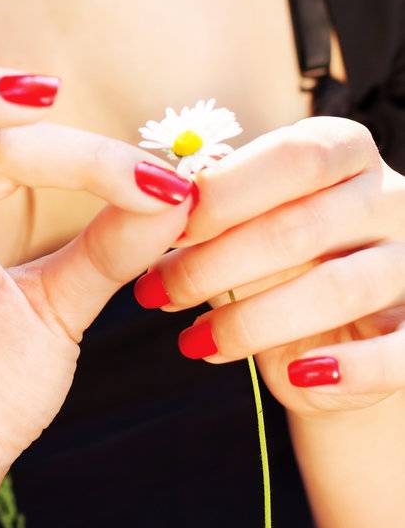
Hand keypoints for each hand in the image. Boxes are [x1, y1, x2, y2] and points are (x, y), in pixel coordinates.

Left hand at [133, 115, 404, 415]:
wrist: (337, 331)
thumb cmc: (273, 256)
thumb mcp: (241, 222)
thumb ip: (205, 208)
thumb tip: (149, 204)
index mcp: (344, 150)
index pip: (291, 157)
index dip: (225, 192)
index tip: (166, 227)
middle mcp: (390, 196)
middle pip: (302, 225)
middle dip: (215, 263)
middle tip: (156, 293)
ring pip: (338, 289)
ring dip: (254, 321)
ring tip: (196, 342)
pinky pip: (400, 353)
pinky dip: (348, 369)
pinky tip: (296, 377)